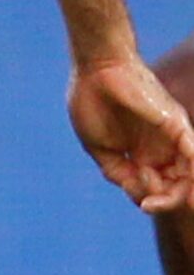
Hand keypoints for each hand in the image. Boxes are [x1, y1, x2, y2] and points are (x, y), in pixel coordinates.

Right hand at [68, 57, 193, 212]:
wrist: (96, 70)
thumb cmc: (91, 102)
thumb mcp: (100, 148)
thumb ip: (118, 172)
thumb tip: (138, 196)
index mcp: (141, 153)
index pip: (157, 186)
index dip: (149, 199)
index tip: (136, 198)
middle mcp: (161, 148)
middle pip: (176, 184)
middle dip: (165, 201)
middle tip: (147, 204)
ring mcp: (171, 137)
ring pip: (189, 174)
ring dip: (180, 194)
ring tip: (159, 200)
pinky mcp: (177, 126)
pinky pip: (193, 155)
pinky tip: (189, 193)